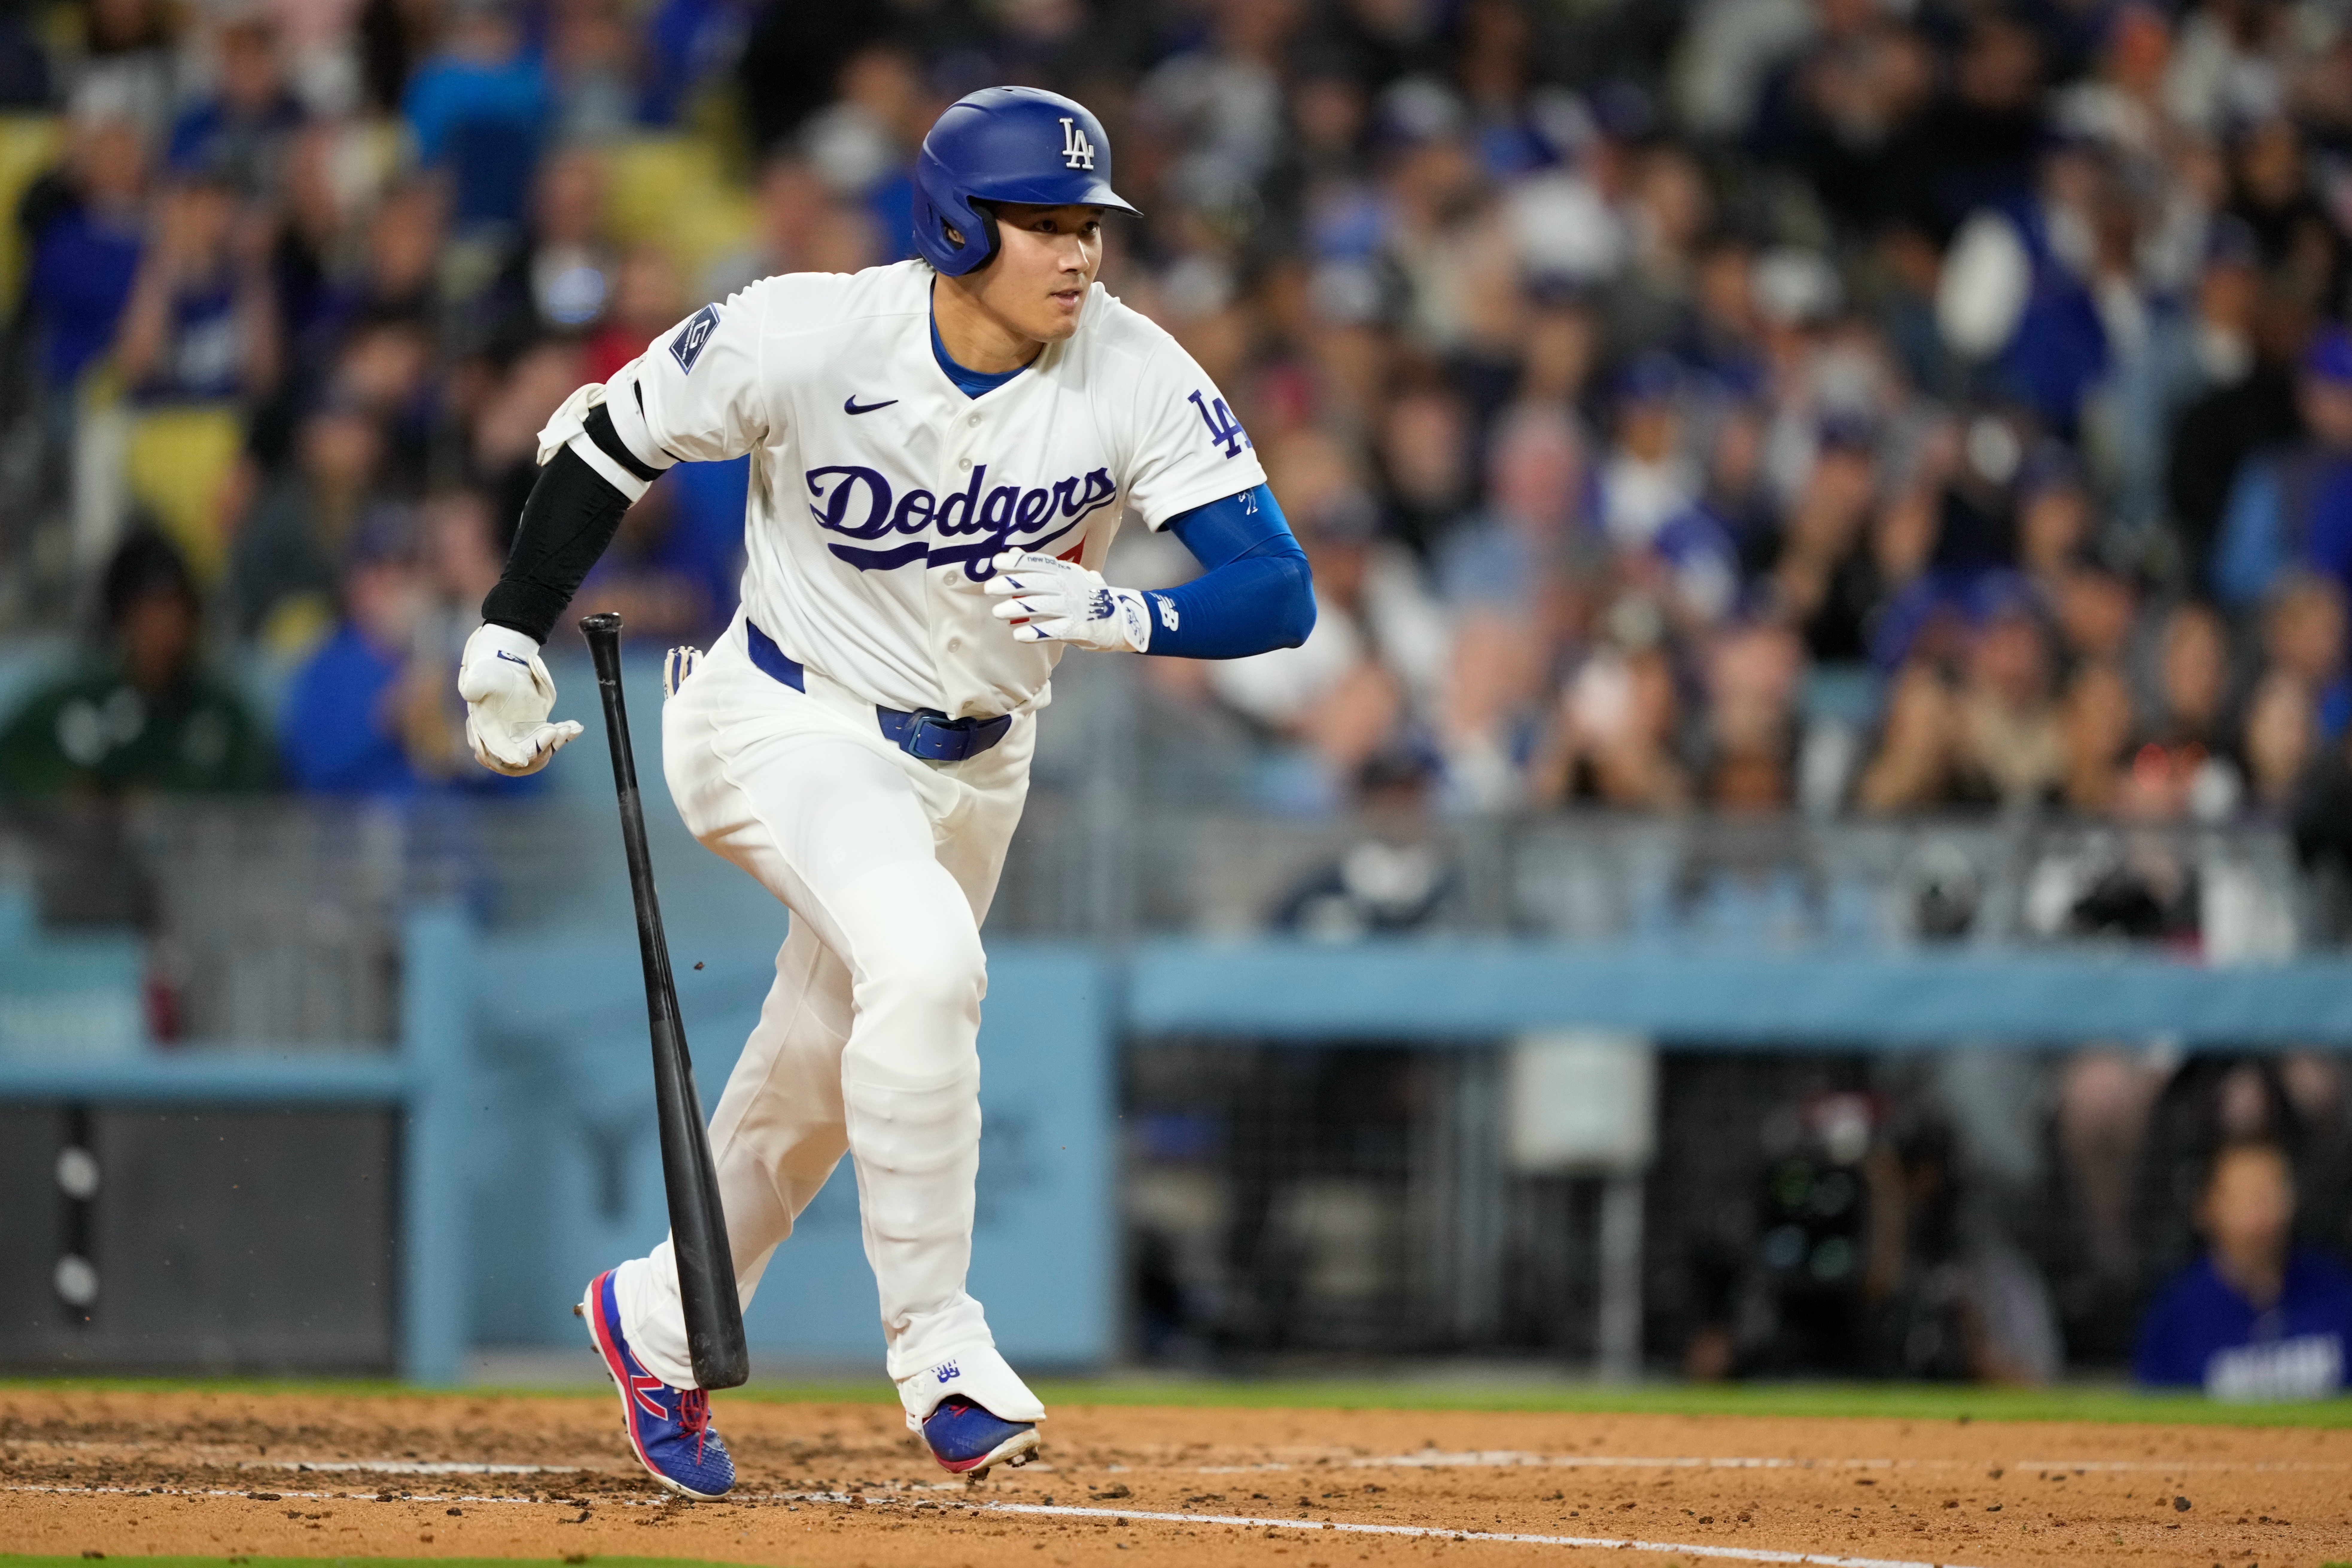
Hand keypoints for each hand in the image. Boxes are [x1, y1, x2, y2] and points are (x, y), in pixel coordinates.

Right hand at [457, 623, 582, 774]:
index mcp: (486, 731)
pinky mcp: (536, 734)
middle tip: (556, 732)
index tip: (523, 760)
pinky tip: (575, 727)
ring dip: (555, 743)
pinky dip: (564, 736)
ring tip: (567, 728)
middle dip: (540, 749)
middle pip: (523, 757)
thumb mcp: (481, 676)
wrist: (504, 668)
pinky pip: (552, 741)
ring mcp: (521, 739)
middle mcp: (503, 740)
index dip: (508, 755)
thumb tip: (469, 692)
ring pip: (540, 753)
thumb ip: (475, 685)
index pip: (496, 749)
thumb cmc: (489, 672)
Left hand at [984, 550, 1151, 651]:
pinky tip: (1019, 636)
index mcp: (1068, 571)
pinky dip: (1037, 632)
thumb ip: (1041, 567)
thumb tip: (1014, 552)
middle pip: (1040, 583)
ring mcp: (1076, 608)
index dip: (1019, 562)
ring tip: (997, 612)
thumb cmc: (1086, 598)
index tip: (997, 562)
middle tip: (989, 588)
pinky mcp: (1080, 629)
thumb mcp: (1068, 577)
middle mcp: (1072, 586)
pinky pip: (1055, 630)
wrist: (1120, 620)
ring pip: (1044, 606)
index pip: (1041, 563)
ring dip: (1019, 609)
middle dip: (1014, 584)